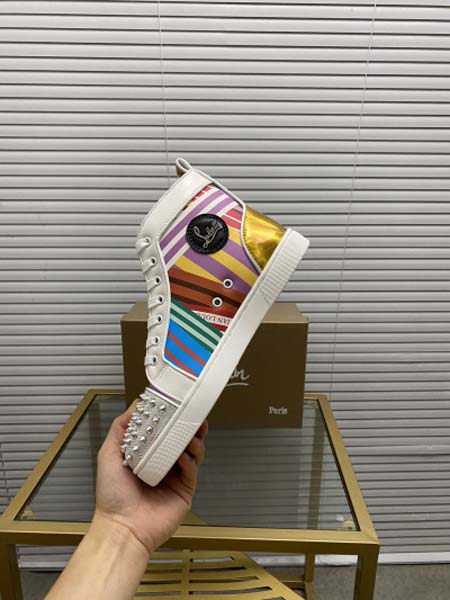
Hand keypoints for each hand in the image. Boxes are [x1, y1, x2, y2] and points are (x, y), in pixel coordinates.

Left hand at [95, 403, 207, 554]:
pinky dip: (190, 460)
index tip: (176, 404)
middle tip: (194, 415)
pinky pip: (192, 470)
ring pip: (192, 453)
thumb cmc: (112, 495)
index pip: (162, 431)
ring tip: (191, 434)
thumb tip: (135, 405)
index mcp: (145, 455)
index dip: (170, 418)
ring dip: (193, 441)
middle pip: (181, 440)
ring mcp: (175, 477)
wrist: (123, 528)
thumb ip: (120, 428)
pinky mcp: (185, 490)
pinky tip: (182, 456)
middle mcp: (162, 464)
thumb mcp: (108, 454)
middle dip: (189, 427)